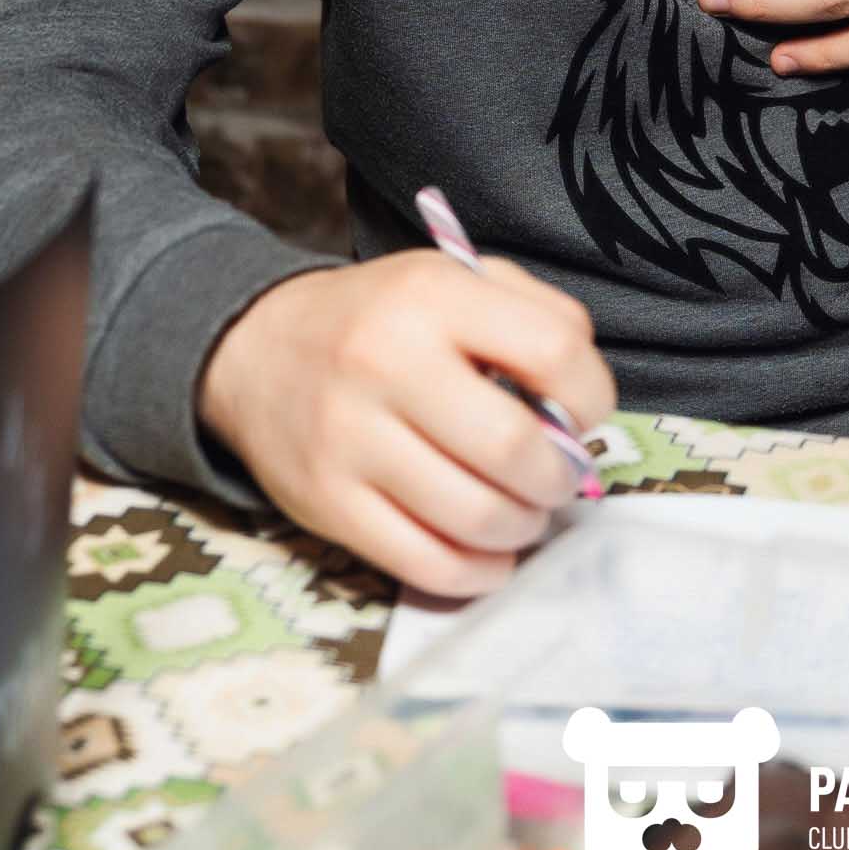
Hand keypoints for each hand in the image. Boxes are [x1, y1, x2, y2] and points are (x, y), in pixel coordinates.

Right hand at [196, 252, 616, 596]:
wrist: (257, 349)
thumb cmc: (384, 317)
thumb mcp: (456, 278)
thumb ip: (534, 317)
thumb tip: (584, 407)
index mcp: (433, 295)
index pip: (552, 350)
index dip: (591, 393)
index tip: (584, 412)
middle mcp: (388, 363)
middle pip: (513, 448)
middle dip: (559, 477)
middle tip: (559, 477)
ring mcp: (351, 439)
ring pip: (475, 516)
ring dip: (523, 527)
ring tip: (524, 512)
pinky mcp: (326, 505)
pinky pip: (424, 563)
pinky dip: (477, 572)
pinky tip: (490, 554)